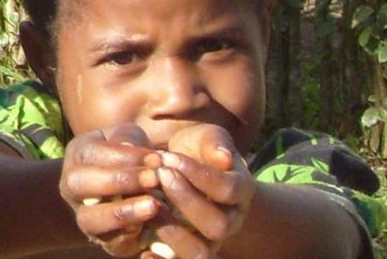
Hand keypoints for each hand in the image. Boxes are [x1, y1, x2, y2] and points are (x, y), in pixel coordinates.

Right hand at [61, 124, 164, 255]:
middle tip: (154, 178)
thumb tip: (133, 148)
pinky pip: (112, 244)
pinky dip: (132, 236)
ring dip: (122, 212)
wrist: (126, 192)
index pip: (91, 153)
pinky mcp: (104, 241)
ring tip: (154, 205)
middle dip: (118, 181)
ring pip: (90, 220)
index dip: (124, 156)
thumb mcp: (128, 138)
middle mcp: (71, 188)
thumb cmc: (129, 157)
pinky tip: (153, 225)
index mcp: (77, 156)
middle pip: (78, 184)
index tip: (156, 159)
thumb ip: (129, 138)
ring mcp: (84, 216)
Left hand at [144, 124, 254, 258]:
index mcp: (241, 191)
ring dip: (173, 232)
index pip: (228, 190)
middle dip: (186, 201)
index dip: (199, 175)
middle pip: (218, 226)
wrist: (186, 172)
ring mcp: (210, 240)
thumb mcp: (206, 139)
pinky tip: (145, 251)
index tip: (168, 158)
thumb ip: (214, 143)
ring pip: (201, 252)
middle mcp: (231, 221)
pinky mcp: (187, 251)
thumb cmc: (198, 152)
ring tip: (150, 207)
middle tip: (159, 176)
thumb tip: (224, 157)